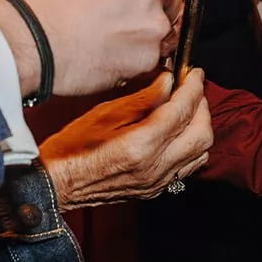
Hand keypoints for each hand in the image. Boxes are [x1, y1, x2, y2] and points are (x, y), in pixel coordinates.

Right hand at [0, 0, 192, 97]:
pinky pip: (150, 61)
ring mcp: (154, 23)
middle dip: (157, 15)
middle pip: (176, 6)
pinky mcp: (147, 57)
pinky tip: (106, 56)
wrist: (30, 34)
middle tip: (124, 23)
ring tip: (111, 41)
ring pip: (166, 36)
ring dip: (147, 41)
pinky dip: (133, 63)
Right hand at [39, 71, 212, 209]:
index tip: (195, 72)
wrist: (59, 185)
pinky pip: (188, 166)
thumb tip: (168, 81)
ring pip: (201, 152)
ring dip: (200, 125)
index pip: (182, 111)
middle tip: (192, 87)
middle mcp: (155, 166)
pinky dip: (191, 145)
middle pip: (202, 134)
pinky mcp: (156, 189)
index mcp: (141, 145)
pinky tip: (179, 131)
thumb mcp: (104, 114)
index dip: (193, 87)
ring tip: (187, 107)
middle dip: (202, 106)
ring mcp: (158, 181)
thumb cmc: (72, 148)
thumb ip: (142, 98)